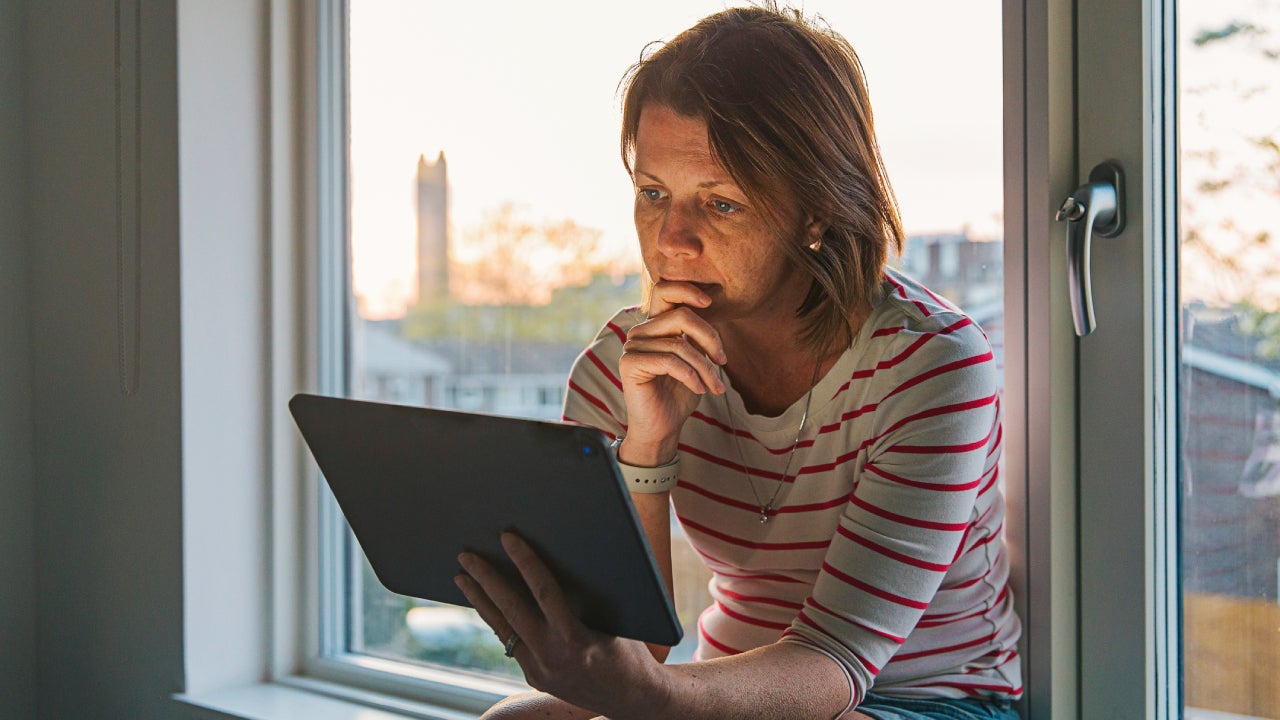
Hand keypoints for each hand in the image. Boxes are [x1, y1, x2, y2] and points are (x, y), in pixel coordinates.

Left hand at [455, 533, 671, 719]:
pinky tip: (487, 603)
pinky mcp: (535, 677)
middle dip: (486, 580)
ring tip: (463, 578)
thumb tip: (560, 556)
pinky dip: (500, 621)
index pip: (544, 591)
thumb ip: (588, 597)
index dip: (525, 561)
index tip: (508, 538)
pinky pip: (512, 643)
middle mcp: (553, 657)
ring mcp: (541, 671)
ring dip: (481, 601)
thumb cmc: (631, 651)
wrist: (633, 698)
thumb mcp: (616, 621)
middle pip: (511, 610)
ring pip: (503, 630)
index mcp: (577, 639)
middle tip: (466, 556)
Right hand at [618, 281, 726, 464]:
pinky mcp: (630, 363)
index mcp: (655, 325)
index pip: (665, 290)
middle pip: (682, 316)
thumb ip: (698, 336)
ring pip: (680, 344)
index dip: (687, 289)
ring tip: (715, 386)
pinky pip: (670, 361)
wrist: (663, 428)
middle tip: (723, 361)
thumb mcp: (696, 359)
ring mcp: (632, 346)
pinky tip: (699, 389)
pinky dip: (691, 376)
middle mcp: (641, 332)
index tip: (710, 303)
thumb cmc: (681, 395)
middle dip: (710, 338)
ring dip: (705, 367)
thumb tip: (709, 311)